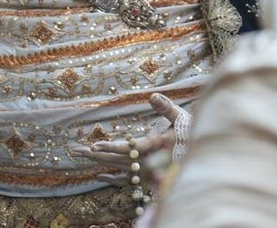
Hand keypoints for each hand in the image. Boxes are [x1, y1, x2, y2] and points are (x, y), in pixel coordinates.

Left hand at [69, 93, 188, 182]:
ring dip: (100, 162)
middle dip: (96, 154)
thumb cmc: (189, 133)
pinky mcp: (147, 177)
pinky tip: (99, 176)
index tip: (93, 145)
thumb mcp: (180, 117)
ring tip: (82, 154)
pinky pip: (126, 180)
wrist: (200, 157)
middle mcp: (147, 161)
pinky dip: (111, 178)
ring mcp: (146, 171)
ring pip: (118, 168)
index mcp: (153, 146)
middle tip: (75, 150)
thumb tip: (152, 96)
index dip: (110, 146)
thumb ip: (165, 107)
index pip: (127, 148)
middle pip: (117, 159)